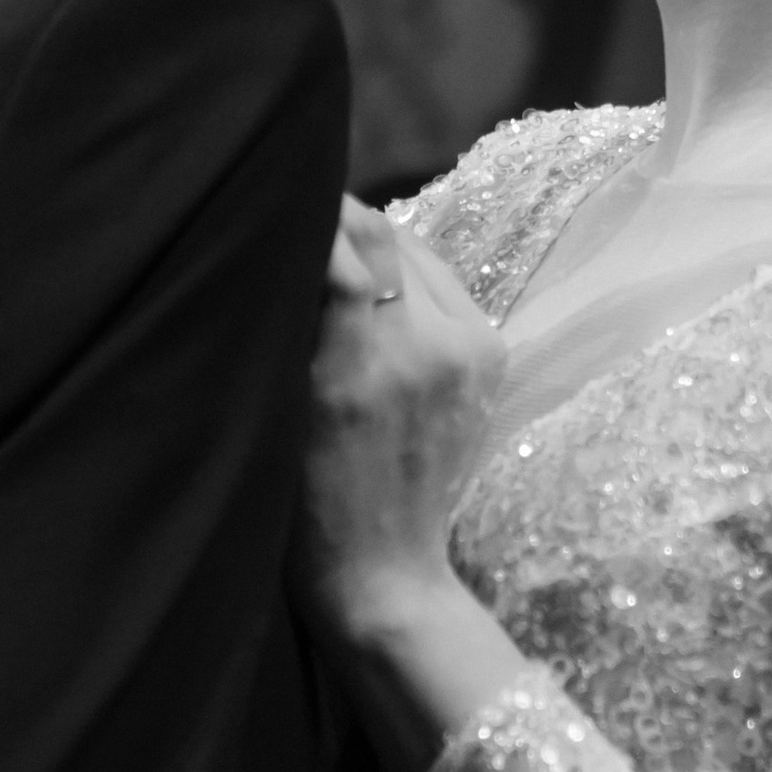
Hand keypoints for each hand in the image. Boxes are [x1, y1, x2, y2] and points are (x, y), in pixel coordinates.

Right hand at [295, 200, 504, 653]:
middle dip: (340, 219)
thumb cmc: (305, 505)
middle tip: (299, 218)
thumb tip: (305, 236)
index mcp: (364, 368)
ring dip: (373, 245)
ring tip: (332, 260)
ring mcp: (472, 352)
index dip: (315, 208)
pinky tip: (374, 299)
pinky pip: (442, 284)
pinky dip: (405, 276)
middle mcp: (430, 350)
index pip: (351, 241)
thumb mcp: (279, 410)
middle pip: (386, 233)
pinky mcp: (492, 356)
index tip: (280, 197)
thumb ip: (295, 320)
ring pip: (416, 250)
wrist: (383, 573)